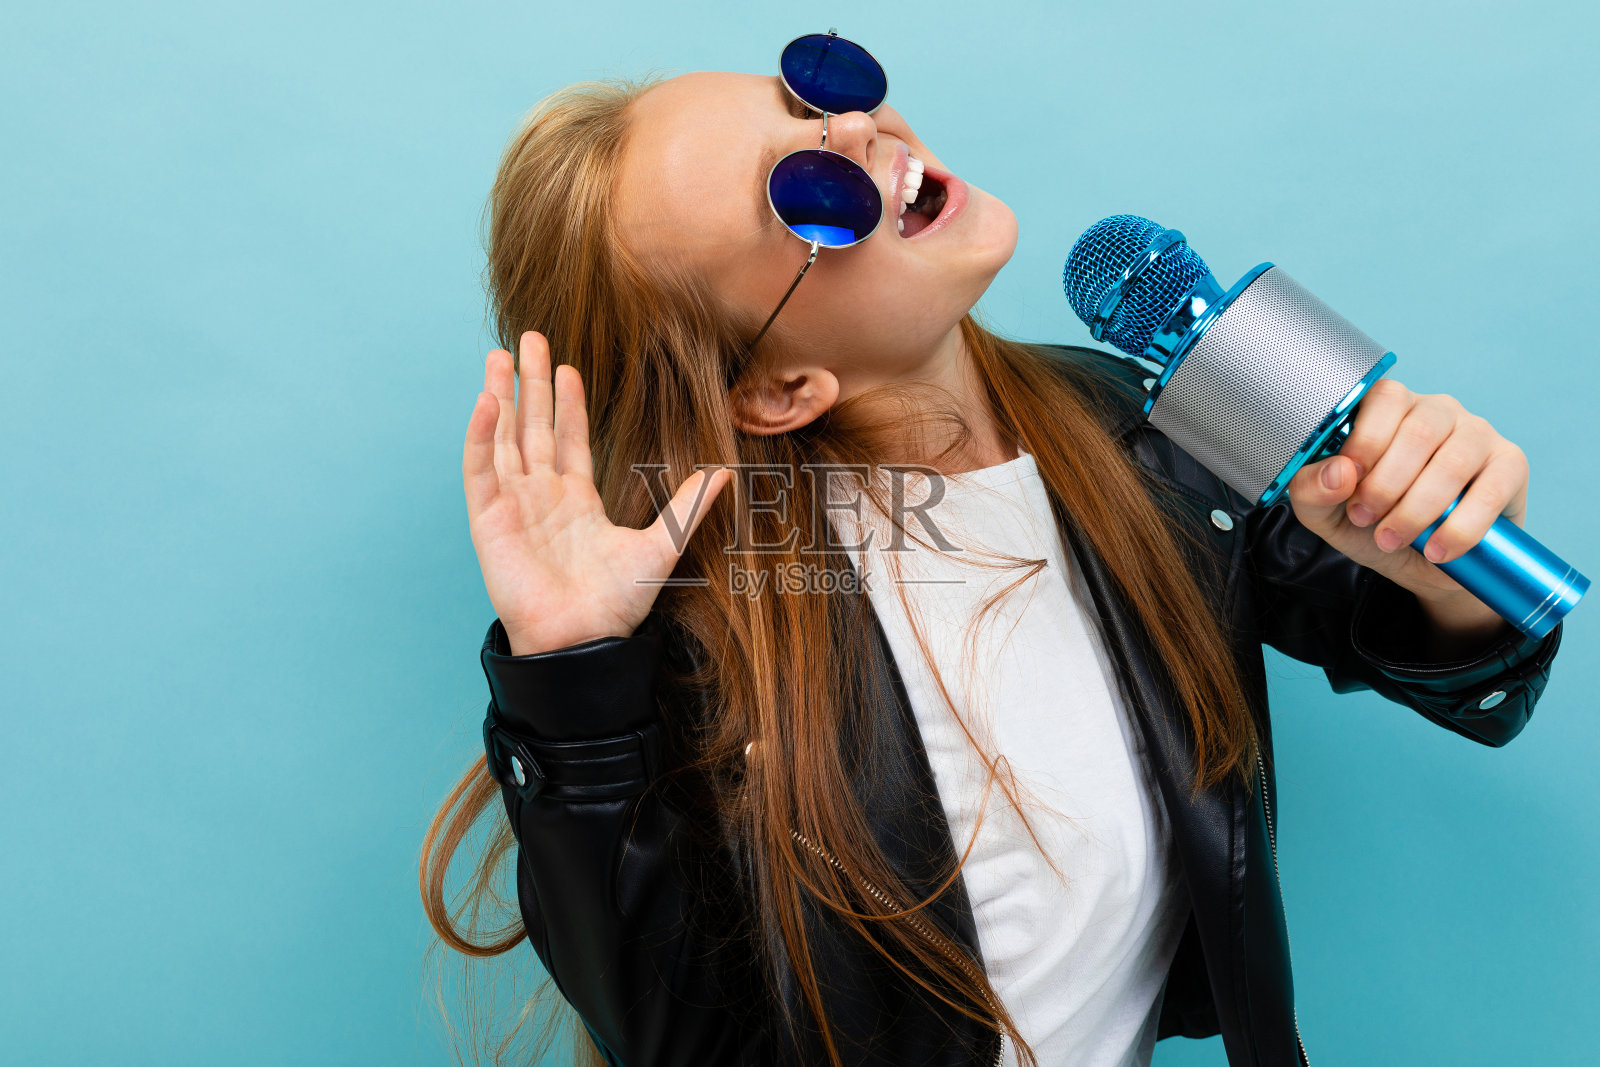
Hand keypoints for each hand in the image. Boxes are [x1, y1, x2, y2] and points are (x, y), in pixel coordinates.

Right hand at [463, 331, 731, 655]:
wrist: (583, 640)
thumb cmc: (616, 605)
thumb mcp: (661, 546)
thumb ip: (687, 507)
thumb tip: (725, 474)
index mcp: (577, 502)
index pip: (569, 440)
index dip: (568, 403)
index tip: (568, 367)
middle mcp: (541, 498)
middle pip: (533, 428)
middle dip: (530, 384)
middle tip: (528, 338)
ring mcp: (512, 506)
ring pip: (503, 438)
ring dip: (501, 396)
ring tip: (500, 355)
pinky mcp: (488, 519)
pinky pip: (480, 469)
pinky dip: (482, 434)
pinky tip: (487, 400)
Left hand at [1283, 378, 1527, 630]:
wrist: (1422, 564)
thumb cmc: (1372, 524)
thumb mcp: (1327, 512)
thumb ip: (1313, 490)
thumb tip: (1338, 472)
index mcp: (1390, 409)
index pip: (1384, 398)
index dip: (1365, 441)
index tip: (1348, 485)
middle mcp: (1436, 411)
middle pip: (1417, 432)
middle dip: (1385, 485)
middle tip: (1366, 519)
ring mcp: (1477, 433)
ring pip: (1452, 462)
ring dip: (1417, 509)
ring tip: (1392, 540)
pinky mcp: (1510, 464)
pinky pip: (1490, 491)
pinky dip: (1459, 527)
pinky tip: (1437, 550)